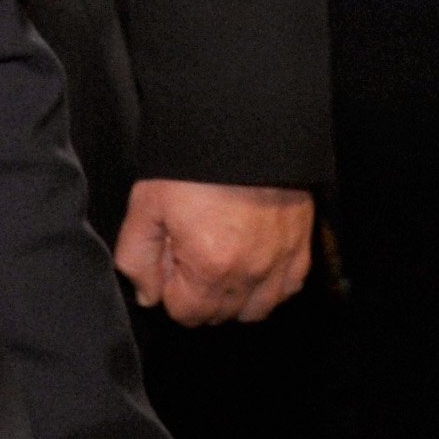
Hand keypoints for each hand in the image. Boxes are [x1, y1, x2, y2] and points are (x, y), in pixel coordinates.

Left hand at [113, 179, 316, 324]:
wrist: (242, 124)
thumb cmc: (192, 164)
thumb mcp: (146, 206)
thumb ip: (137, 258)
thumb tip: (149, 296)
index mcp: (211, 265)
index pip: (186, 313)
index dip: (172, 288)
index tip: (173, 257)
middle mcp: (251, 271)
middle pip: (219, 314)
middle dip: (200, 292)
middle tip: (195, 251)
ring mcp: (281, 259)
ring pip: (255, 310)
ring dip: (236, 295)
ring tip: (224, 262)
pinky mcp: (301, 245)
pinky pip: (288, 288)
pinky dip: (270, 285)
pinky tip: (254, 262)